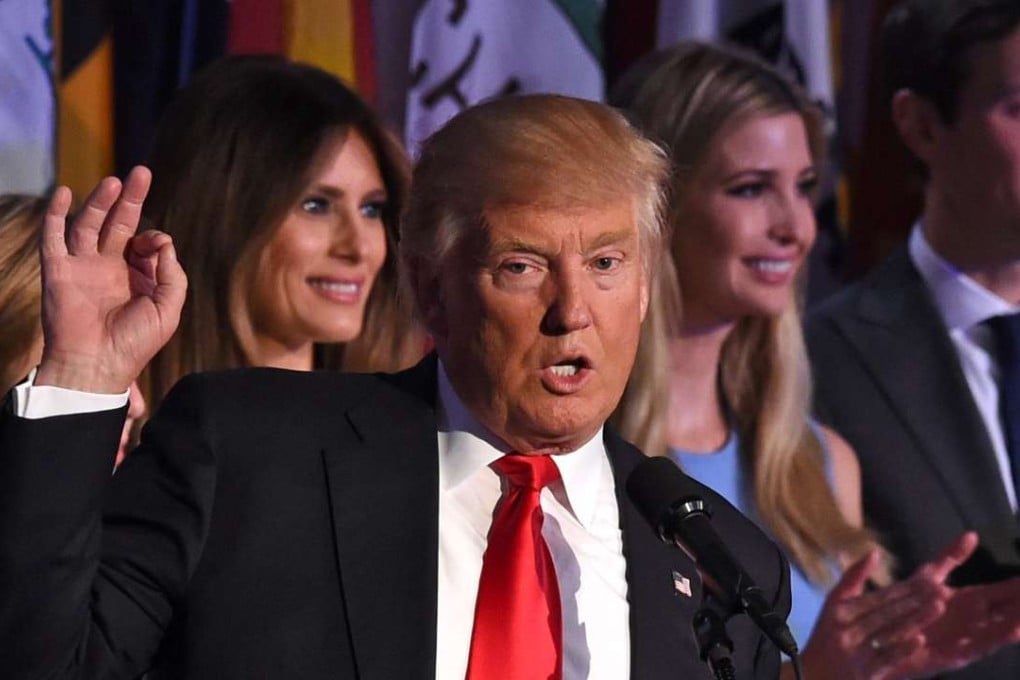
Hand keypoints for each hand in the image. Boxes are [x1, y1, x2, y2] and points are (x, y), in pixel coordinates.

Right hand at [35, 166, 186, 392]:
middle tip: (141, 172)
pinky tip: (64, 193)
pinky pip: (53, 237)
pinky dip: (56, 215)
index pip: (144, 242)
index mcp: (136, 277)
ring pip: (89, 224)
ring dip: (100, 202)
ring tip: (114, 181)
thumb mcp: (168, 308)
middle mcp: (109, 268)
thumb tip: (163, 241)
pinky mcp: (58, 271)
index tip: (154, 249)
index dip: (153, 239)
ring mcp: (82, 267)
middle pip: (118, 223)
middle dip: (130, 198)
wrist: (97, 365)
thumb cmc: (135, 343)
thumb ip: (172, 274)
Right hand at [798, 533, 977, 679]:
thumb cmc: (826, 637)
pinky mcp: (863, 673)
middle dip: (915, 600)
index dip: (904, 588)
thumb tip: (875, 552)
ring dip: (914, 619)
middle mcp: (846, 628)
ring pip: (889, 632)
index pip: (877, 597)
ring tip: (938, 607)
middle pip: (886, 612)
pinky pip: (885, 658)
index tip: (929, 580)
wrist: (812, 677)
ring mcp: (854, 651)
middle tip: (941, 589)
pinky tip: (919, 640)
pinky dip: (902, 649)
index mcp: (839, 610)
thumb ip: (853, 578)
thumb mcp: (832, 605)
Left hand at [888, 561, 1019, 675]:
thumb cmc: (907, 606)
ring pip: (1001, 629)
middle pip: (1007, 611)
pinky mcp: (954, 654)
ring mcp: (966, 637)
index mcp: (969, 601)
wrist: (884, 636)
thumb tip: (972, 534)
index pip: (1003, 592)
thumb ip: (951, 558)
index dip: (1018, 586)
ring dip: (1018, 621)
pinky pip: (979, 647)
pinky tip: (1014, 630)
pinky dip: (997, 638)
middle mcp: (973, 620)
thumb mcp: (929, 576)